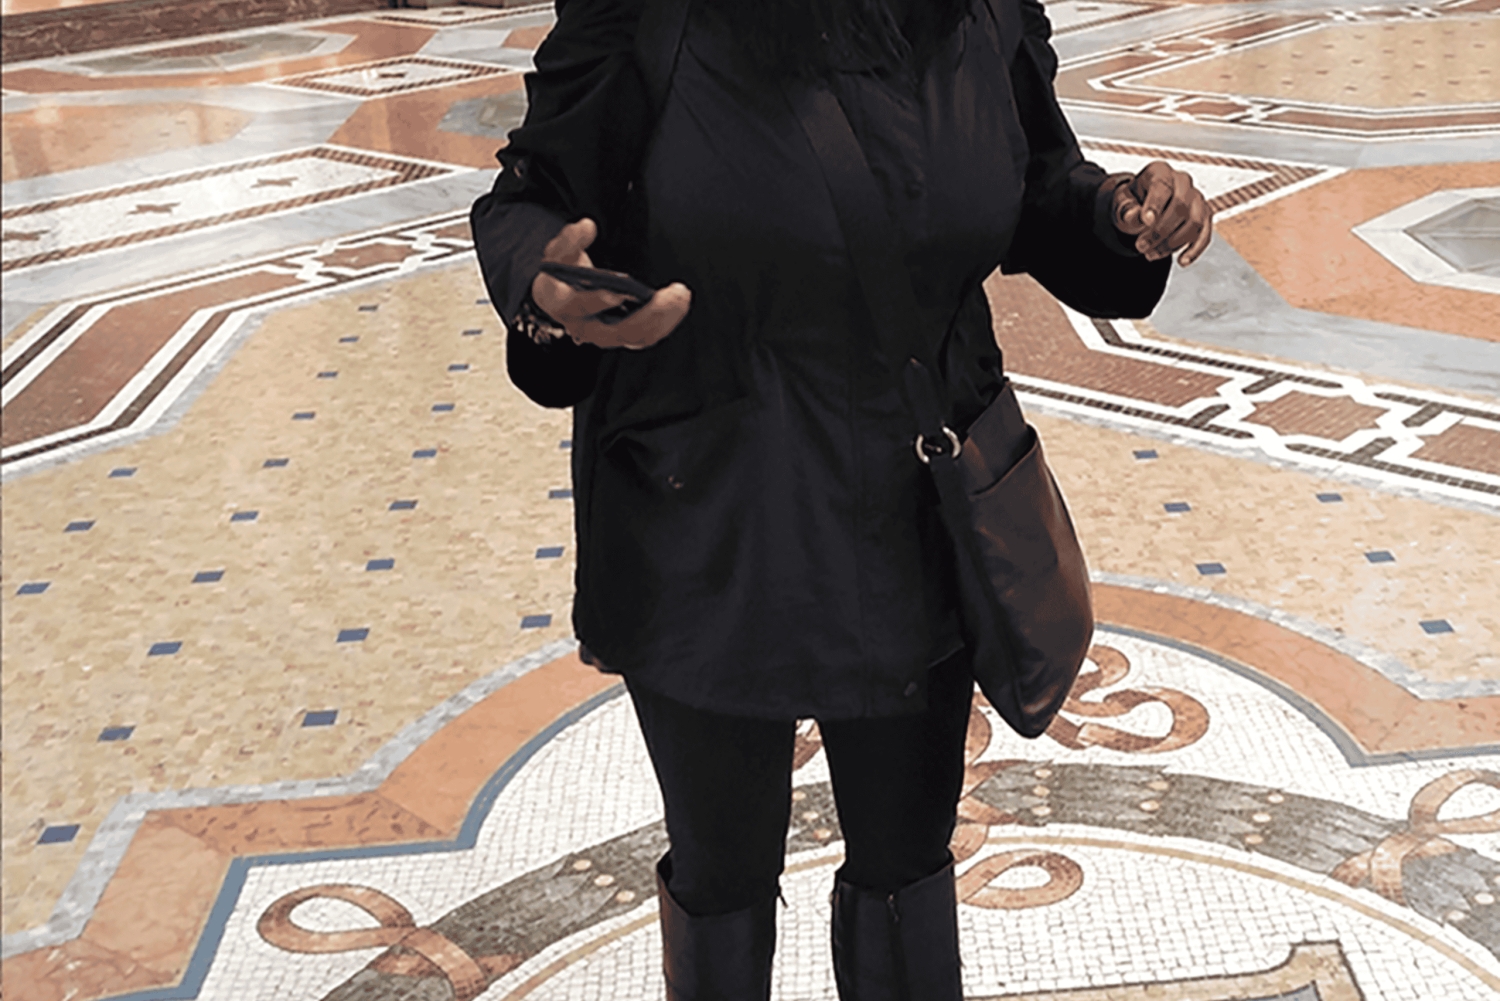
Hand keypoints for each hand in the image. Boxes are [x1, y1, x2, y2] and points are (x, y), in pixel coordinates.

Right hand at [531, 217, 691, 349]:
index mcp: (563, 305)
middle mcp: (584, 326)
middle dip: (648, 315)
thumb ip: (569, 240)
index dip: (595, 302)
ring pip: (637, 337)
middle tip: (673, 294)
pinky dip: (665, 321)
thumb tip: (587, 226)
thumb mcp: (558, 253)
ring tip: (681, 295)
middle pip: (618, 331)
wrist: (562, 296)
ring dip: (664, 319)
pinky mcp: (622, 334)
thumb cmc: (562, 275)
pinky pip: (646, 336)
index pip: (579, 307)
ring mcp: (605, 334)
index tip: (615, 293)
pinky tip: (678, 302)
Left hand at [1111, 161, 1212, 265]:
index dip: (1155, 205)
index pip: (1162, 186)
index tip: (1146, 221)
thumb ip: (1126, 209)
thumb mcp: (1122, 204)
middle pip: (1180, 206)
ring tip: (1150, 254)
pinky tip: (1182, 262)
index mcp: (1160, 172)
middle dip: (1159, 231)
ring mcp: (1196, 198)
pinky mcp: (1204, 215)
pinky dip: (1194, 249)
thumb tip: (1133, 217)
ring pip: (1194, 222)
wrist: (1143, 209)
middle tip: (1140, 247)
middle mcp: (1182, 181)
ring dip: (1173, 243)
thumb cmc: (1133, 203)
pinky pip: (1205, 233)